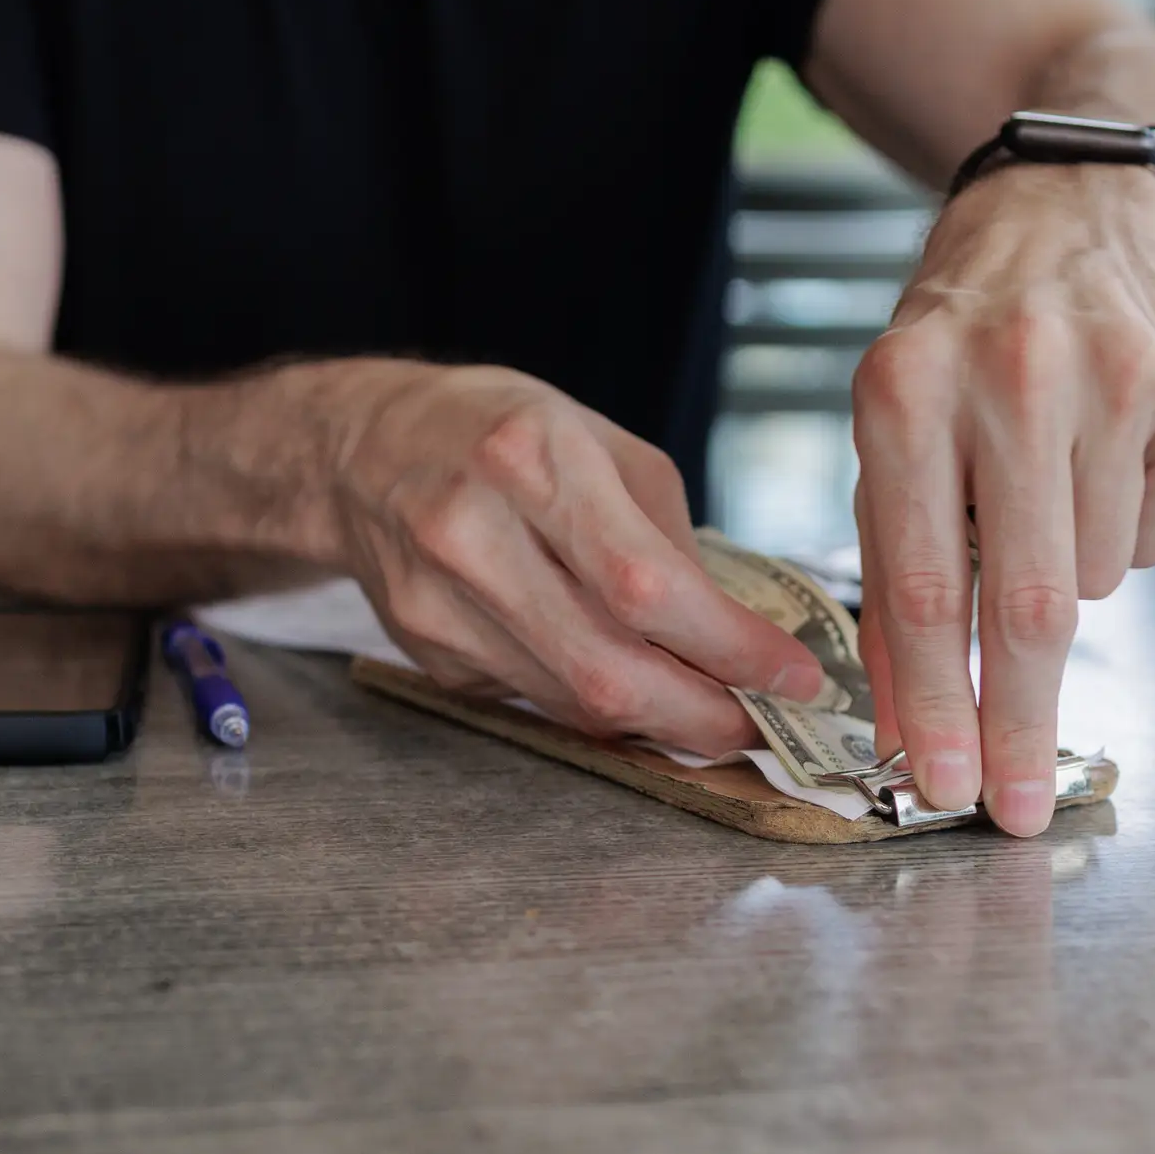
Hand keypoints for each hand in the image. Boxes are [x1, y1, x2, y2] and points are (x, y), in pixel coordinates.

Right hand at [326, 362, 824, 754]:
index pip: (645, 585)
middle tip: (761, 723)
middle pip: (606, 668)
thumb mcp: (599, 441)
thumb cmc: (497, 430)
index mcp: (528, 458)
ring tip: (710, 707)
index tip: (794, 675)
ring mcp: (438, 605)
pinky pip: (537, 699)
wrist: (360, 450)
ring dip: (658, 719)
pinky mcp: (428, 654)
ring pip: (572, 701)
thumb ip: (668, 537)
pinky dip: (596, 702)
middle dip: (703, 714)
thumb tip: (738, 636)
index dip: (730, 647)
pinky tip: (626, 680)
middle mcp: (471, 533)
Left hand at [852, 164, 1154, 834]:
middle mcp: (1011, 375)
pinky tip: (1103, 456)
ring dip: (1068, 575)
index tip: (939, 787)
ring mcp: (1118, 376)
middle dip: (1016, 722)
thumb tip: (908, 724)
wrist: (1062, 217)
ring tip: (1044, 488)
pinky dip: (1125, 529)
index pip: (918, 583)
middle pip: (1026, 604)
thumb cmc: (954, 349)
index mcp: (905, 391)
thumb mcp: (890, 436)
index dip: (932, 703)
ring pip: (1099, 576)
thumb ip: (894, 571)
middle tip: (1013, 807)